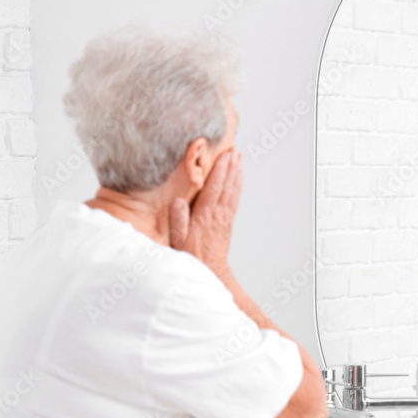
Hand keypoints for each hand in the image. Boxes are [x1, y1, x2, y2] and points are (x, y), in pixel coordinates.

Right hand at [169, 148, 242, 275]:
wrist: (211, 269)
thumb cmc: (192, 254)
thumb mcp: (178, 239)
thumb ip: (178, 219)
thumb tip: (178, 200)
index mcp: (205, 215)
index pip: (214, 188)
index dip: (220, 170)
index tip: (225, 155)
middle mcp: (218, 214)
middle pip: (227, 185)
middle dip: (231, 166)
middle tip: (234, 149)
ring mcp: (225, 217)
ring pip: (233, 190)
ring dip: (237, 173)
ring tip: (239, 157)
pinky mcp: (229, 221)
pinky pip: (235, 199)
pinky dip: (238, 185)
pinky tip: (238, 178)